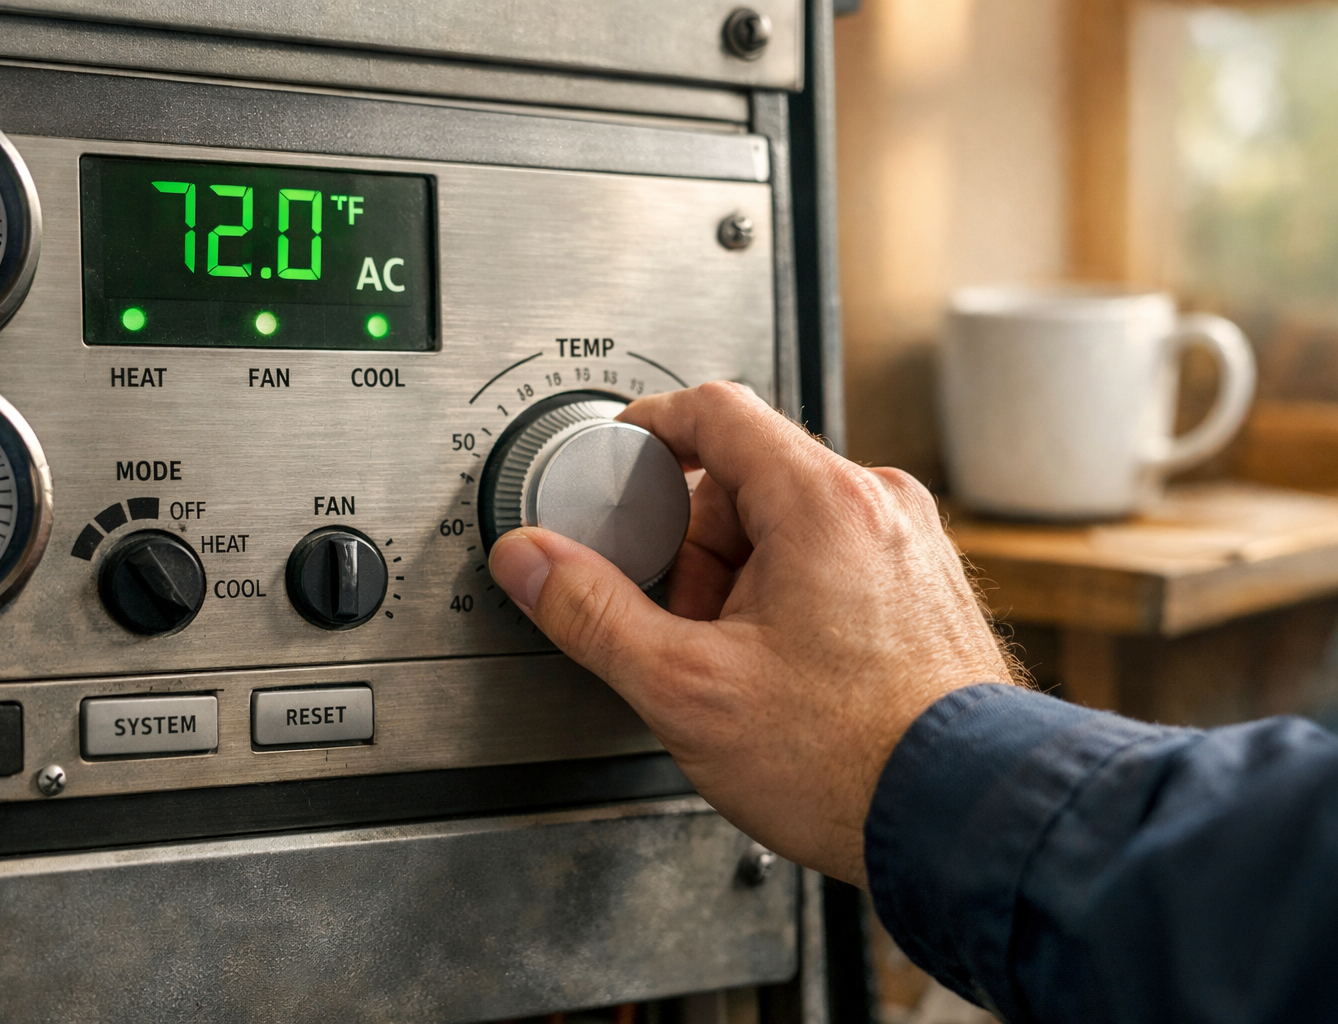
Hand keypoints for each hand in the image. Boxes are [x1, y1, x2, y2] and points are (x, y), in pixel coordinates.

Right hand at [488, 382, 1013, 885]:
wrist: (962, 817)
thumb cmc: (849, 759)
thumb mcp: (686, 686)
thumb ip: (592, 611)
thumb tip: (529, 560)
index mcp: (822, 501)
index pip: (715, 410)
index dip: (649, 428)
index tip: (621, 457)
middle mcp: (879, 506)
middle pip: (745, 483)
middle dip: (695, 551)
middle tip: (686, 629)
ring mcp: (909, 546)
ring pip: (789, 528)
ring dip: (741, 582)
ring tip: (744, 667)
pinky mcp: (924, 589)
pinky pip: (833, 562)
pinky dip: (791, 600)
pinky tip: (788, 674)